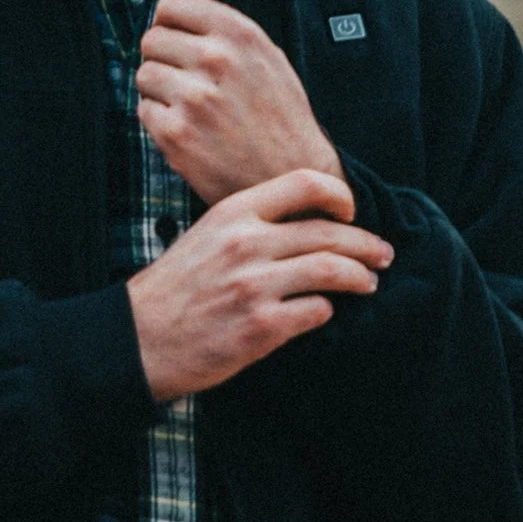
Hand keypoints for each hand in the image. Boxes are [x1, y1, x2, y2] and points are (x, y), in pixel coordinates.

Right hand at [125, 168, 393, 404]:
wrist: (140, 338)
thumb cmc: (177, 288)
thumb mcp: (206, 235)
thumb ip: (252, 223)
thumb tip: (309, 222)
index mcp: (233, 213)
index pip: (305, 183)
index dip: (341, 195)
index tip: (353, 211)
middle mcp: (246, 243)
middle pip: (329, 231)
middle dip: (366, 243)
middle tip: (382, 254)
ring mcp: (255, 285)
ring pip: (332, 270)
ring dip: (359, 277)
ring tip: (369, 283)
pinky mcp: (262, 326)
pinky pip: (317, 311)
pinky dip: (327, 310)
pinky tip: (324, 311)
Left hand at [135, 0, 342, 204]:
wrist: (291, 176)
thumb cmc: (280, 118)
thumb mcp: (268, 58)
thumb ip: (224, 26)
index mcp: (240, 35)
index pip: (172, 4)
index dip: (169, 23)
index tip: (177, 40)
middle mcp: (217, 60)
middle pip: (152, 39)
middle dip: (163, 58)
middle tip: (185, 81)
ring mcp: (194, 97)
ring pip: (144, 74)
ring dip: (159, 91)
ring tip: (189, 108)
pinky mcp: (176, 133)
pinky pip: (144, 110)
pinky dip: (159, 121)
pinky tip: (189, 131)